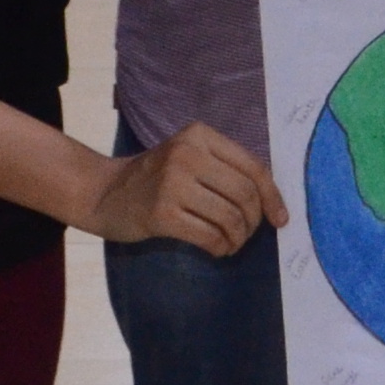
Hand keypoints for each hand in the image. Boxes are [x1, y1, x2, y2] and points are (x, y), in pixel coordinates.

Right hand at [93, 121, 287, 254]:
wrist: (104, 192)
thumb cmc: (156, 178)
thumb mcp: (189, 157)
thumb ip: (224, 169)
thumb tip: (272, 200)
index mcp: (199, 136)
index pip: (253, 167)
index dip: (273, 196)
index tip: (280, 219)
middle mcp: (187, 154)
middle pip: (245, 194)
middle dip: (253, 222)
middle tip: (245, 234)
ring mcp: (172, 183)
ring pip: (229, 218)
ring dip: (237, 238)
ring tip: (230, 243)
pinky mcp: (161, 213)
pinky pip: (209, 236)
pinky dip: (220, 248)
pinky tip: (216, 249)